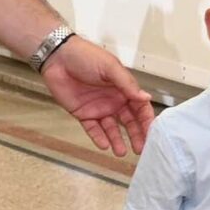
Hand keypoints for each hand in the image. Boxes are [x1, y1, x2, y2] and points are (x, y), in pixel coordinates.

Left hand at [41, 33, 154, 155]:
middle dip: (136, 135)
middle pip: (128, 122)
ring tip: (121, 153)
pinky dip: (99, 137)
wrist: (58, 57)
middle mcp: (114, 100)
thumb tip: (146, 97)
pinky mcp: (83, 114)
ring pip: (111, 129)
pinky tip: (105, 145)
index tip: (151, 133)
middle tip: (140, 149)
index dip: (146, 120)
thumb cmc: (86, 56)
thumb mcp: (110, 67)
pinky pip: (93, 129)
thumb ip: (127, 84)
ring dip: (117, 140)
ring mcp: (99, 108)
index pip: (140, 108)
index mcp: (123, 89)